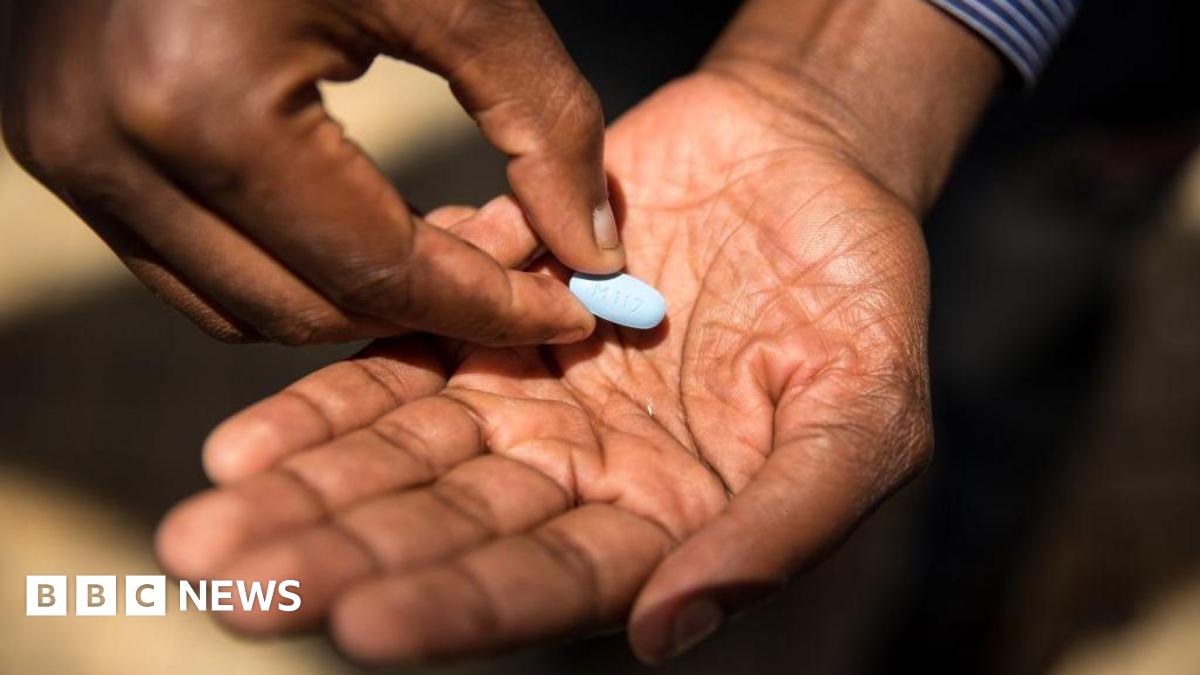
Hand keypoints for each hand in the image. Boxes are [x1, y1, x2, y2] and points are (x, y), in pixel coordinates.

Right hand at [1, 0, 620, 344]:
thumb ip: (540, 116)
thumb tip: (598, 251)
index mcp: (204, 107)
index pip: (376, 270)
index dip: (489, 308)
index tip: (570, 314)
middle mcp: (110, 151)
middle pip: (305, 309)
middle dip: (427, 309)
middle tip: (515, 267)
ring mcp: (68, 151)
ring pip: (239, 306)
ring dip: (351, 299)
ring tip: (442, 245)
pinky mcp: (61, 141)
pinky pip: (189, 263)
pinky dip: (285, 267)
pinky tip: (357, 222)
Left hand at [156, 70, 937, 662]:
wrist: (807, 158)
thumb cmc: (860, 295)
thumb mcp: (862, 415)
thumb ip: (780, 527)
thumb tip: (665, 634)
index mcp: (668, 525)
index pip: (551, 583)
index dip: (461, 604)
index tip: (362, 621)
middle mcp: (581, 477)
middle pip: (447, 533)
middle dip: (341, 561)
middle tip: (230, 583)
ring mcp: (526, 400)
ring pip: (401, 459)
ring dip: (307, 494)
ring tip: (208, 528)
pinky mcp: (487, 323)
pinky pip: (397, 364)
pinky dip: (327, 402)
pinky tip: (246, 441)